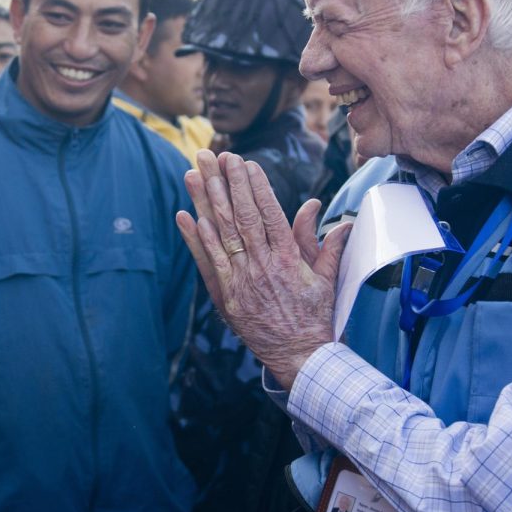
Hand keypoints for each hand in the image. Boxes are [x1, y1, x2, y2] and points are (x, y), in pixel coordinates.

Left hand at [175, 150, 351, 388]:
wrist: (299, 356)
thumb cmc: (314, 316)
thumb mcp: (325, 277)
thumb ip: (323, 242)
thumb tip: (324, 211)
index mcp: (288, 259)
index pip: (269, 213)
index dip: (256, 186)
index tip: (246, 163)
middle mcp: (262, 266)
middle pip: (241, 216)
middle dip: (227, 182)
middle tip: (216, 155)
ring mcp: (241, 281)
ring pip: (221, 234)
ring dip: (205, 201)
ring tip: (194, 173)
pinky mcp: (226, 296)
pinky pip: (208, 262)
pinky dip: (196, 239)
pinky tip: (185, 215)